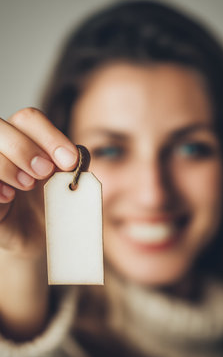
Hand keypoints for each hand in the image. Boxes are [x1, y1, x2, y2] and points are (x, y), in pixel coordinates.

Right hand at [0, 107, 77, 257]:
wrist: (36, 237)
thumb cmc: (52, 207)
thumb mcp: (67, 187)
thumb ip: (72, 169)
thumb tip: (81, 158)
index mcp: (26, 139)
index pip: (30, 119)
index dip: (50, 136)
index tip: (69, 162)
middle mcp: (3, 148)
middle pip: (3, 127)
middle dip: (25, 149)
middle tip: (45, 173)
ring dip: (9, 166)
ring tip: (27, 185)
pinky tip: (9, 197)